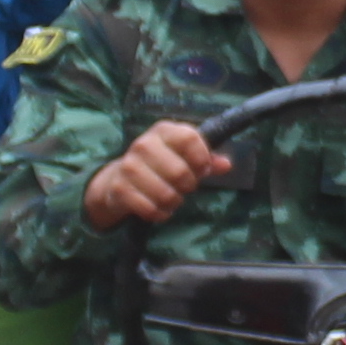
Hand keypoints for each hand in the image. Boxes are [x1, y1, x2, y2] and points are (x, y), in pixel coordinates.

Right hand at [82, 116, 233, 232]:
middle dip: (188, 186)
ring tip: (172, 199)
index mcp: (164, 131)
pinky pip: (150, 208)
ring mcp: (129, 166)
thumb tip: (225, 165)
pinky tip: (160, 209)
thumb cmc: (161, 164)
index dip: (201, 158)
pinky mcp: (120, 188)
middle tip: (185, 187)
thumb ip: (207, 159)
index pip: (189, 139)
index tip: (202, 169)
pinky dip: (160, 213)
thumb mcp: (184, 156)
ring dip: (174, 202)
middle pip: (180, 171)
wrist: (121, 176)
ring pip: (165, 194)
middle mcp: (144, 144)